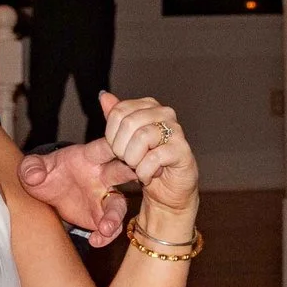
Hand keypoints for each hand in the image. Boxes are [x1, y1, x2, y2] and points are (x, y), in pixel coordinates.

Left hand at [18, 140, 135, 247]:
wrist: (45, 193)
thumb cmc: (45, 173)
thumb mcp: (32, 167)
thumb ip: (31, 167)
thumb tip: (33, 175)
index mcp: (89, 157)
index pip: (104, 148)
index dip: (114, 147)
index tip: (122, 150)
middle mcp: (101, 176)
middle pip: (121, 173)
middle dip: (131, 174)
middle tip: (139, 177)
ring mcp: (103, 197)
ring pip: (118, 205)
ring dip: (115, 216)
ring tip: (105, 228)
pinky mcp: (100, 216)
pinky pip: (110, 228)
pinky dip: (106, 236)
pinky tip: (94, 241)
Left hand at [101, 92, 199, 217]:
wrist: (167, 191)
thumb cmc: (145, 163)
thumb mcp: (124, 141)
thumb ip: (116, 117)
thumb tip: (104, 95)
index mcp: (149, 106)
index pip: (118, 111)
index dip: (111, 135)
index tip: (117, 149)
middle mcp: (164, 113)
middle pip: (129, 122)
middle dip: (121, 148)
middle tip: (127, 161)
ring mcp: (176, 130)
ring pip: (142, 137)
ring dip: (133, 160)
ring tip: (138, 168)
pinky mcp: (182, 150)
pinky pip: (153, 158)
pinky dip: (144, 172)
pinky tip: (148, 176)